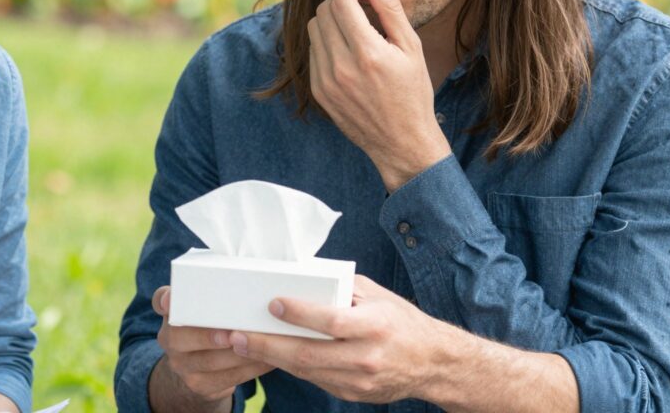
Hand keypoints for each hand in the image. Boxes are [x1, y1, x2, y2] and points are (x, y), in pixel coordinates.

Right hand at [150, 286, 271, 407]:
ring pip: (209, 361)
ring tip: (264, 346)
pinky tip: (267, 361)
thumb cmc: (212, 323)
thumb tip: (250, 275)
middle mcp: (169, 337)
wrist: (197, 366)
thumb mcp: (206, 307)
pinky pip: (225, 380)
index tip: (170, 301)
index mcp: (172, 310)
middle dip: (209, 336)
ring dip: (239, 354)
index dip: (165, 300)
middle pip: (181, 336)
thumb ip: (217, 295)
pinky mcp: (198, 384)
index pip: (161, 299)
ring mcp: (180, 363)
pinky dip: (249, 370)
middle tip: (233, 334)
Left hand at [225, 276, 438, 403]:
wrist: (433, 363)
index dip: (300, 314)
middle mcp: (366, 356)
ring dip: (271, 358)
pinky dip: (290, 367)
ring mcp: (358, 380)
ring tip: (242, 344)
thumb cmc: (401, 321)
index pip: (332, 320)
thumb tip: (302, 276)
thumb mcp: (377, 295)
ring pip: (306, 370)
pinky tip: (270, 355)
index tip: (273, 303)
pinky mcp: (351, 394)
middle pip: (309, 353)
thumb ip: (342, 288)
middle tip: (237, 334)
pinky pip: (315, 379)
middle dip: (268, 344)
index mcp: (375, 325)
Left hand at [308, 0, 449, 189]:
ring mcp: (325, 81)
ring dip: (331, 18)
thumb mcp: (411, 48)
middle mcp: (341, 67)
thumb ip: (390, 10)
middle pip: (323, 12)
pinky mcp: (318, 91)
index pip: (341, 3)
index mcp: (367, 54)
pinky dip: (327, 40)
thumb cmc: (413, 93)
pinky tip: (348, 47)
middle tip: (359, 2)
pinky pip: (313, 51)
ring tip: (354, 25)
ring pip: (314, 30)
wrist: (401, 142)